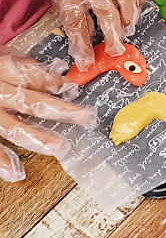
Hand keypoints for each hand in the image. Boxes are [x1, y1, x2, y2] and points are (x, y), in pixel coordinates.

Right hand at [0, 51, 94, 181]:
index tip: (71, 88)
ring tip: (59, 147)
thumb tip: (53, 72)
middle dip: (60, 110)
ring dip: (36, 138)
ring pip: (11, 127)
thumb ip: (19, 65)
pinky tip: (15, 172)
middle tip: (84, 117)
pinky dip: (1, 160)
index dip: (52, 82)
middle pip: (30, 102)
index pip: (30, 76)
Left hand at [43, 0, 147, 69]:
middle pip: (107, 12)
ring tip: (127, 27)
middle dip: (114, 34)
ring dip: (129, 17)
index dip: (82, 45)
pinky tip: (136, 7)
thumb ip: (76, 18)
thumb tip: (87, 45)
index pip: (76, 23)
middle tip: (117, 47)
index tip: (87, 61)